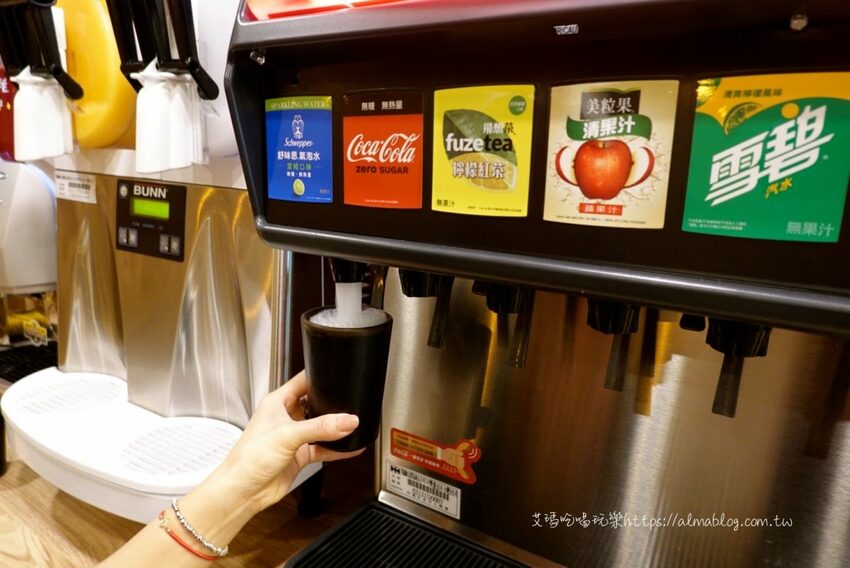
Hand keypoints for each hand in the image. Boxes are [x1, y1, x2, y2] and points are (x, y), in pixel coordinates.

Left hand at [205, 370, 362, 515]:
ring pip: (321, 427)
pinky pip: (323, 448)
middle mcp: (285, 417)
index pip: (303, 381)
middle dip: (332, 404)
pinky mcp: (299, 455)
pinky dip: (337, 449)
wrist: (243, 492)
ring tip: (354, 425)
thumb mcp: (287, 435)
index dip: (320, 376)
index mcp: (277, 403)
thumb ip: (320, 427)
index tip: (339, 376)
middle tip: (351, 404)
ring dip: (335, 428)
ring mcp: (293, 437)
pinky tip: (351, 448)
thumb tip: (347, 420)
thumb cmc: (249, 459)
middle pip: (315, 404)